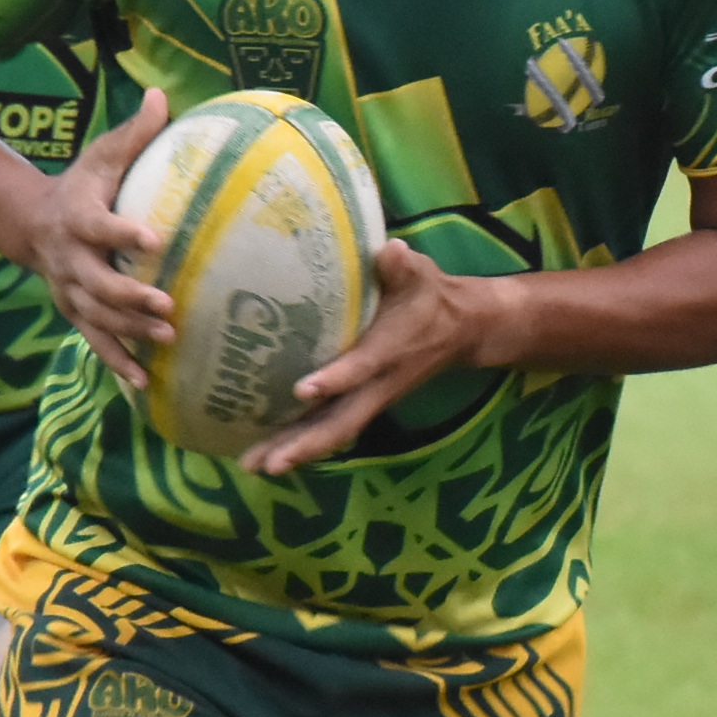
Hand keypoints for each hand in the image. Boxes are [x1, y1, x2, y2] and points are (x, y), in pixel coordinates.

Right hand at [34, 90, 178, 389]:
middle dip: (130, 296)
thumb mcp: (101, 155)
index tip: (154, 238)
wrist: (32, 225)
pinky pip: (95, 342)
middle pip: (98, 283)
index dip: (123, 233)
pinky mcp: (75, 312)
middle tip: (168, 305)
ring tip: (167, 338)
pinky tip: (146, 383)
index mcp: (79, 218)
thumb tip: (161, 94)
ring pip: (98, 316)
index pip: (100, 226)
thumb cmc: (82, 185)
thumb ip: (134, 133)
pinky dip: (118, 362)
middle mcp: (71, 260)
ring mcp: (70, 291)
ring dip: (130, 331)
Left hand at [248, 242, 509, 475]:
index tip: (303, 389)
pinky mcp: (362, 402)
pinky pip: (331, 428)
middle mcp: (379, 382)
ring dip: (296, 451)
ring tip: (255, 465)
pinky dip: (301, 443)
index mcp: (390, 348)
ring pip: (334, 432)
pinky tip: (268, 453)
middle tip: (268, 463)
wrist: (461, 329)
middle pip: (342, 422)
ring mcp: (370, 398)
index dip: (337, 379)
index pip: (363, 366)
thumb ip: (402, 266)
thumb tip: (393, 251)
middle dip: (306, 443)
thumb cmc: (430, 295)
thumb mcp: (421, 274)